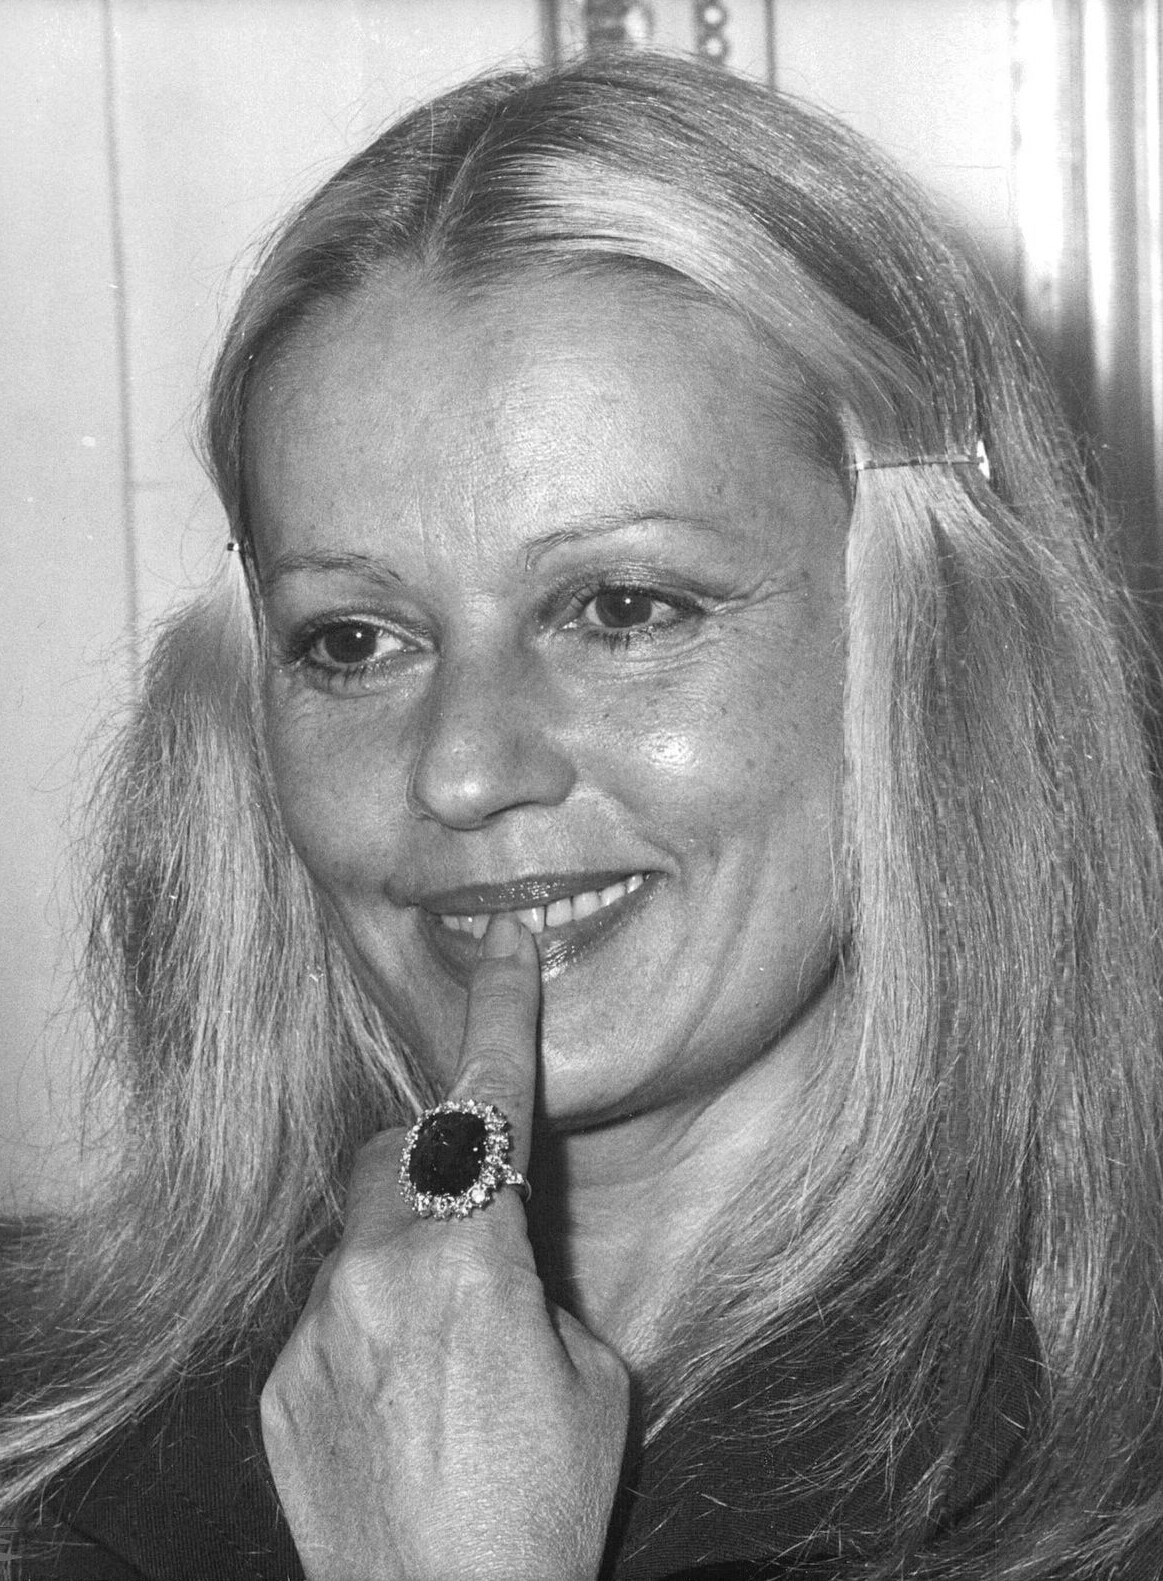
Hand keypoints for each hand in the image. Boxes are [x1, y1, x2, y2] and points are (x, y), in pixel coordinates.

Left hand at [260, 914, 629, 1580]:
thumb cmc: (541, 1507)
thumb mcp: (592, 1378)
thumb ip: (538, 1281)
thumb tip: (505, 1248)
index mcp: (472, 1260)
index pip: (488, 1103)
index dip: (502, 1015)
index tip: (504, 946)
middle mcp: (380, 1275)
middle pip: (396, 1152)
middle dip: (437, 1160)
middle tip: (481, 1223)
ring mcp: (319, 1327)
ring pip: (359, 1230)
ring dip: (404, 1248)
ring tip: (447, 1343)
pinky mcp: (284, 1380)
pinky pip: (328, 1307)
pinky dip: (370, 1320)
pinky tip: (404, 1395)